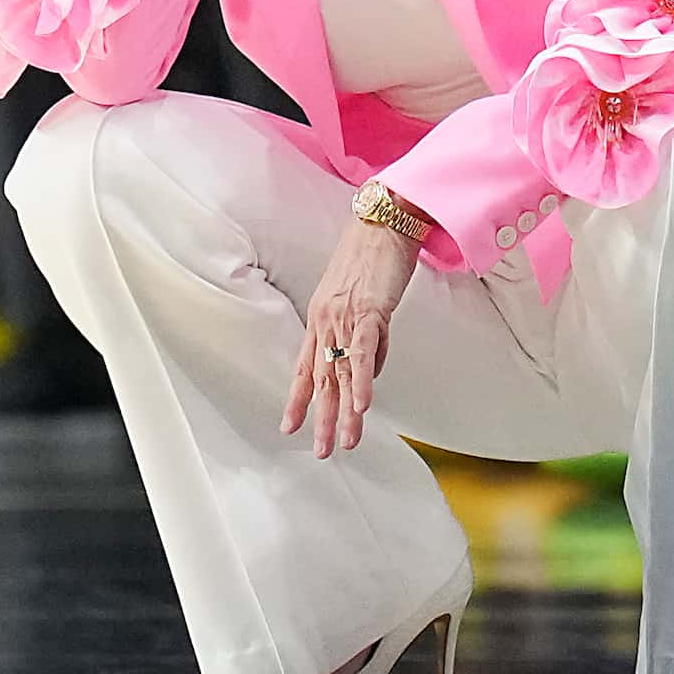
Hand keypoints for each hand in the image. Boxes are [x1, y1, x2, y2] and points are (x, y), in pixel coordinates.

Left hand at [279, 218, 422, 458]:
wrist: (384, 221)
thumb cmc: (374, 258)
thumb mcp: (362, 301)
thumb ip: (363, 336)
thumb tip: (368, 371)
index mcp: (320, 319)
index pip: (305, 367)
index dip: (298, 399)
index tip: (289, 427)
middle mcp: (326, 321)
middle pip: (322, 378)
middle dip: (320, 418)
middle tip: (320, 451)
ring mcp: (345, 317)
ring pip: (342, 373)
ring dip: (345, 411)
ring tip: (344, 443)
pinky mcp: (370, 311)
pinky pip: (364, 353)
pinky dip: (363, 381)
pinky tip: (364, 407)